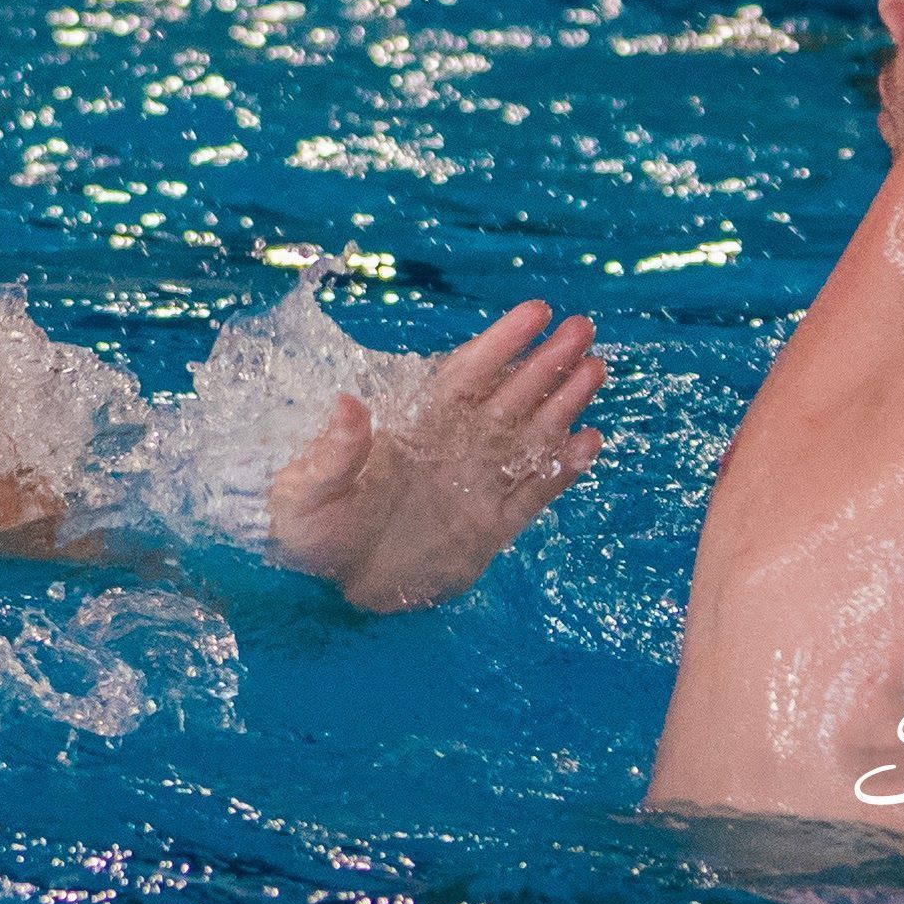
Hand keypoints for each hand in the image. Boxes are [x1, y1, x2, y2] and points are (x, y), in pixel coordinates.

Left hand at [265, 300, 604, 612]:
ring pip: (528, 436)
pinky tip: (589, 442)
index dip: (500, 343)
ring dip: (562, 405)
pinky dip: (561, 470)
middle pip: (507, 395)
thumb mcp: (308, 489)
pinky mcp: (487, 530)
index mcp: (412, 424)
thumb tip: (349, 403)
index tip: (536, 313)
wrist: (327, 589)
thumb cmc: (308, 529)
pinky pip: (531, 494)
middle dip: (544, 363)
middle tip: (582, 329)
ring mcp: (474, 485)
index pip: (464, 374)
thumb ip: (334, 450)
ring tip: (595, 370)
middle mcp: (451, 446)